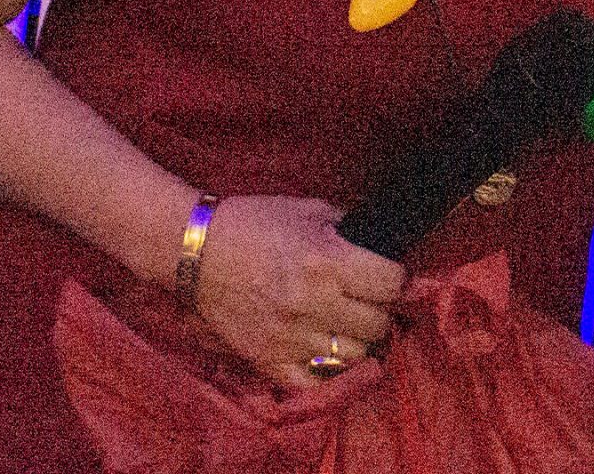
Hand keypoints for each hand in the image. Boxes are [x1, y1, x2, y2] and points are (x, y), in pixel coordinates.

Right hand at [191, 195, 406, 389]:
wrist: (196, 252)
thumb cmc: (254, 223)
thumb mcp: (309, 211)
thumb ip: (348, 229)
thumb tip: (381, 246)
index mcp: (326, 262)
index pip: (391, 284)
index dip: (397, 279)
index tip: (390, 277)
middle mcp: (312, 303)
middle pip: (378, 324)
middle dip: (380, 310)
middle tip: (369, 301)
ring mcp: (290, 338)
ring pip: (354, 356)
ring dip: (357, 340)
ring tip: (347, 324)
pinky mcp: (268, 360)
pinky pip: (314, 382)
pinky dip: (326, 370)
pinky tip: (325, 351)